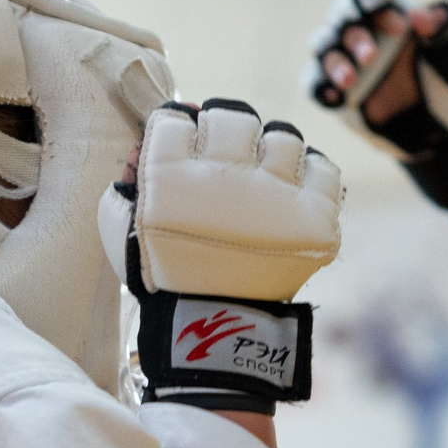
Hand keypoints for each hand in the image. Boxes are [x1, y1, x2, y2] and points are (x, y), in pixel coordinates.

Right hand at [97, 101, 340, 410]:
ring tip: (263, 178)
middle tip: (225, 157)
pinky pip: (324, 168)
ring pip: (282, 136)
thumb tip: (142, 144)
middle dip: (226, 131)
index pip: (176, 119)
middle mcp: (223, 178)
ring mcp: (274, 197)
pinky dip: (312, 173)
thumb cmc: (166, 277)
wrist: (214, 331)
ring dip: (271, 151)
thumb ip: (126, 181)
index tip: (185, 148)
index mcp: (169, 178)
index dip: (180, 129)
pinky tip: (295, 190)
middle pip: (232, 116)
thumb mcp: (123, 231)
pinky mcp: (313, 219)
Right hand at [306, 0, 447, 210]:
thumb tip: (420, 17)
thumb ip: (446, 28)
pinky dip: (318, 86)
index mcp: (391, 8)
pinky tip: (335, 98)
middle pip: (342, 12)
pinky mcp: (334, 87)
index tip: (398, 27)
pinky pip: (313, 82)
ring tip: (351, 81)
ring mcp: (345, 57)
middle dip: (353, 32)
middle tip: (372, 57)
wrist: (439, 122)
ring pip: (323, 43)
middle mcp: (363, 26)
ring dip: (334, 60)